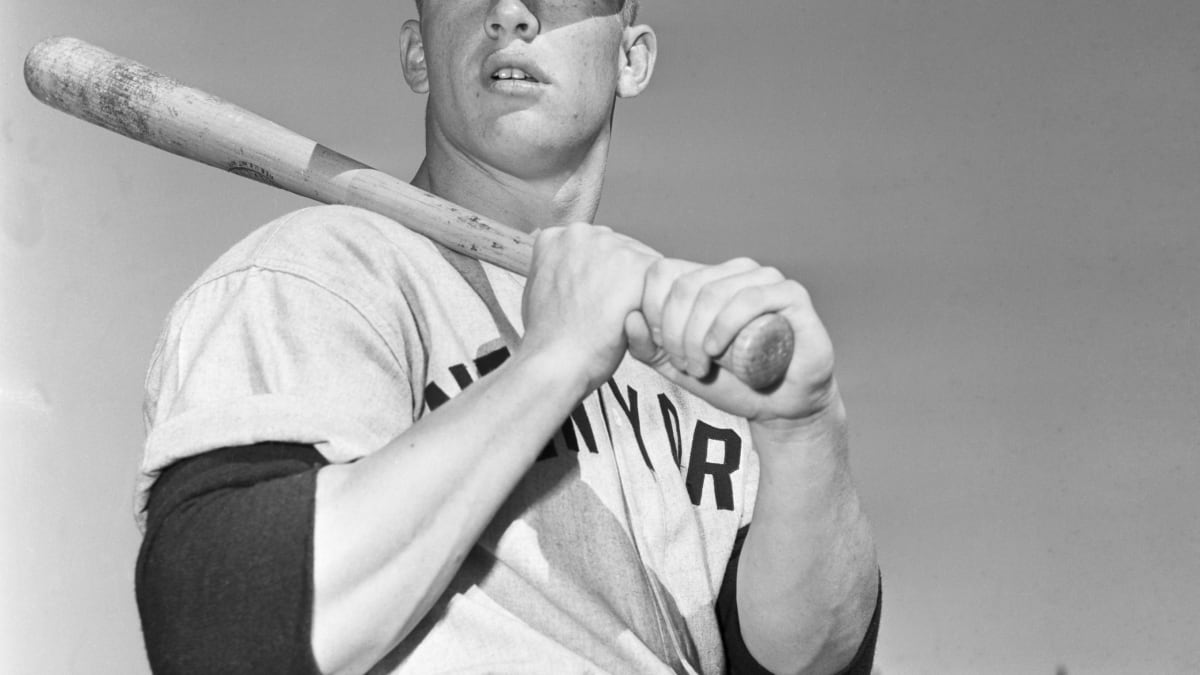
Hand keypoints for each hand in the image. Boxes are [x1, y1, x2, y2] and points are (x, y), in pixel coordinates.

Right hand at [520, 223, 659, 390]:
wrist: (555, 362)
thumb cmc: (549, 339)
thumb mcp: (539, 293)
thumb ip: (559, 272)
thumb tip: (573, 274)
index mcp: (556, 237)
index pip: (596, 247)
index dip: (603, 276)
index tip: (597, 296)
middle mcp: (582, 234)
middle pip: (621, 250)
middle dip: (623, 279)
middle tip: (609, 312)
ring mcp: (610, 246)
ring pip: (643, 264)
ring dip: (639, 291)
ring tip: (618, 319)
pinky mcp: (636, 265)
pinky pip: (659, 281)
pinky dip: (653, 303)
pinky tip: (634, 321)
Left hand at [627, 257, 837, 424]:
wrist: (779, 407)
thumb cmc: (731, 382)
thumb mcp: (678, 367)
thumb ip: (649, 347)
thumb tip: (630, 318)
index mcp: (709, 278)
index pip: (663, 273)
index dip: (654, 312)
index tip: (662, 349)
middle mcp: (736, 271)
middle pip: (685, 286)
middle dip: (675, 333)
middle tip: (685, 365)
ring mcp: (766, 279)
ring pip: (714, 293)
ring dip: (697, 336)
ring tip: (701, 366)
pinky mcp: (792, 295)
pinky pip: (750, 298)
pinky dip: (726, 324)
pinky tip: (717, 350)